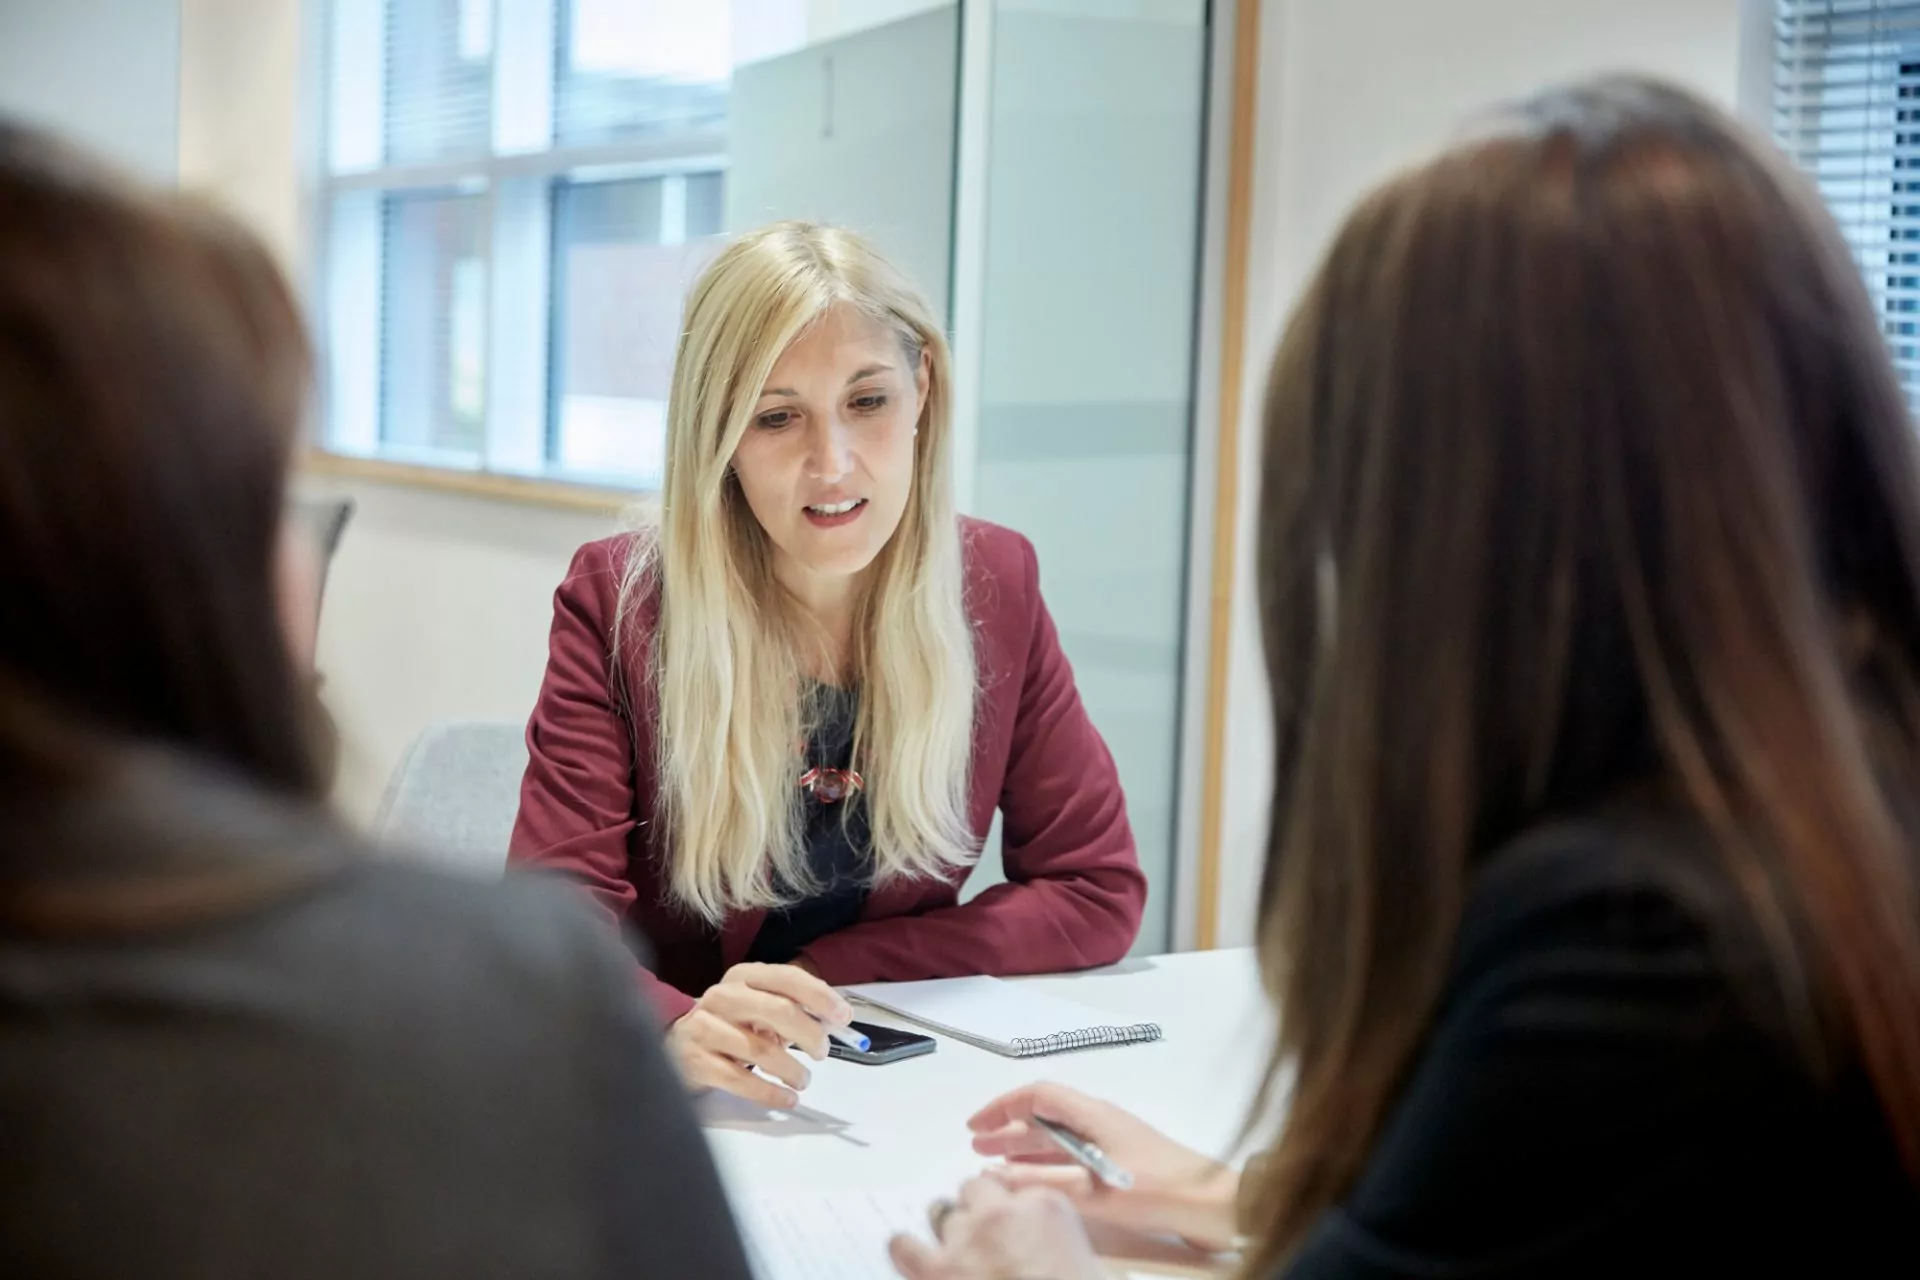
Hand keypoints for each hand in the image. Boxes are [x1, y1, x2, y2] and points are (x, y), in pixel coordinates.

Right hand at [665, 962, 852, 1109]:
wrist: (675, 1045)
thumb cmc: (729, 1025)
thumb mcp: (758, 1007)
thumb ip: (794, 1009)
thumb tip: (834, 1021)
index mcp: (744, 976)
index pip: (787, 978)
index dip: (820, 996)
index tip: (844, 1017)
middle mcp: (722, 996)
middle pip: (777, 1011)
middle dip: (810, 1034)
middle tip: (823, 1052)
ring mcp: (705, 1028)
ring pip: (760, 1050)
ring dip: (791, 1069)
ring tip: (803, 1081)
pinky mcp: (696, 1061)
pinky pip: (740, 1080)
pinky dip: (770, 1092)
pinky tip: (786, 1098)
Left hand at [889, 1176, 1104, 1279]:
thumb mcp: (1088, 1267)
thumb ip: (1055, 1246)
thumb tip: (1038, 1256)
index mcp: (1047, 1208)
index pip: (1020, 1193)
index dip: (1015, 1217)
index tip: (1017, 1235)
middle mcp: (1003, 1212)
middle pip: (976, 1191)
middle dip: (978, 1214)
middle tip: (986, 1246)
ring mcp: (966, 1237)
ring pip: (942, 1213)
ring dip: (948, 1234)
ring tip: (956, 1258)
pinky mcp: (937, 1270)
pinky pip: (904, 1245)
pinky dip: (907, 1252)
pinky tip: (915, 1261)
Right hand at [967, 1083, 1238, 1250]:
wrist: (1214, 1204)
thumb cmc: (1158, 1190)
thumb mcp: (1095, 1190)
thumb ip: (1044, 1184)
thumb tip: (998, 1176)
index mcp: (1094, 1115)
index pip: (1038, 1096)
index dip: (1002, 1107)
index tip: (975, 1126)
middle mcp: (1101, 1121)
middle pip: (1045, 1116)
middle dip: (1009, 1129)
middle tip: (977, 1148)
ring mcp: (1113, 1142)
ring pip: (1059, 1138)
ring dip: (1026, 1149)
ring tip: (996, 1165)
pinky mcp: (1123, 1164)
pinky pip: (1074, 1157)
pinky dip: (1048, 1166)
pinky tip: (1036, 1183)